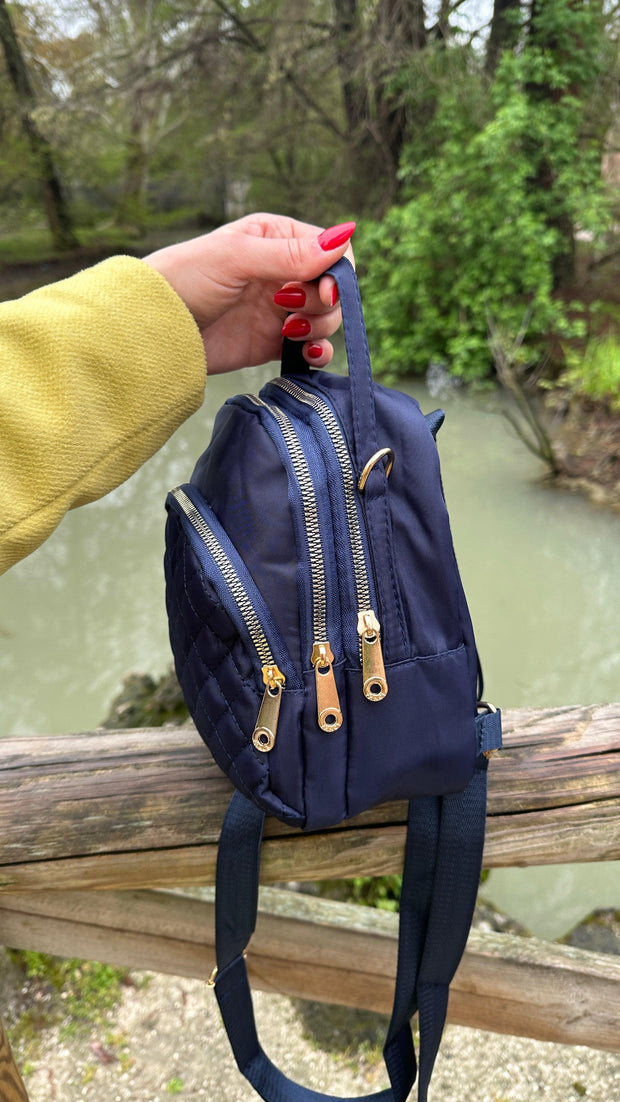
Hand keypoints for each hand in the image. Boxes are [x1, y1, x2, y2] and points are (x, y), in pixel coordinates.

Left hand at [144, 214, 354, 374]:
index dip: (336, 273)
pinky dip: (317, 352)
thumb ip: (290, 254)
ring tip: (289, 332)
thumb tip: (344, 237)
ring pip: (327, 319)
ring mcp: (281, 309)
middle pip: (334, 289)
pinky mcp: (274, 342)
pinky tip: (306, 353)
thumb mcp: (237, 258)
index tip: (322, 291)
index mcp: (277, 238)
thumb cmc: (186, 279)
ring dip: (320, 328)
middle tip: (291, 311)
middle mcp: (283, 272)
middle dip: (324, 303)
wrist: (154, 327)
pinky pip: (312, 347)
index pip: (332, 251)